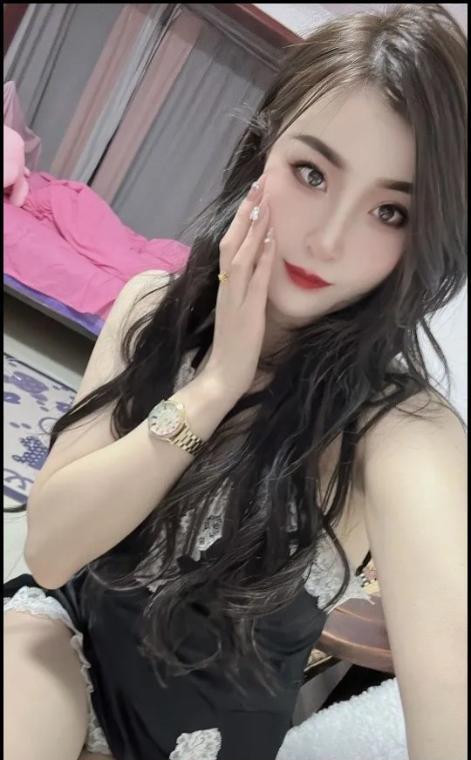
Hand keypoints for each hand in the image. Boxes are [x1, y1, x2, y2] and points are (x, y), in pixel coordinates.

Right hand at [202, 175, 274, 403]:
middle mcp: (228, 288)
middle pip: (232, 241)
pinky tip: (272, 239)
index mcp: (226, 287)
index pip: (231, 245)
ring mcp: (235, 299)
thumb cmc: (233, 349)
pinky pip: (255, 281)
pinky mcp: (246, 313)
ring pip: (241, 255)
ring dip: (253, 228)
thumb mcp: (239, 313)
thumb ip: (245, 291)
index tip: (254, 195)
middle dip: (246, 211)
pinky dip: (263, 258)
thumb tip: (257, 268)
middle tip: (259, 183)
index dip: (242, 219)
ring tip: (265, 201)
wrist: (222, 378)